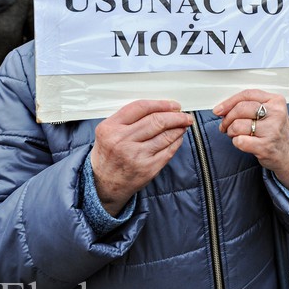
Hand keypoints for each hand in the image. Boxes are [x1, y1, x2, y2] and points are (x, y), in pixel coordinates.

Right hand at [90, 100, 192, 215]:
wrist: (103, 184)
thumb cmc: (108, 154)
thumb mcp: (108, 132)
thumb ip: (128, 119)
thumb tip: (160, 109)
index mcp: (111, 128)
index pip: (141, 108)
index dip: (161, 104)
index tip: (173, 104)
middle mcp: (122, 141)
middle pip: (156, 121)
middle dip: (176, 116)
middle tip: (185, 115)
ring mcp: (136, 155)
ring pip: (165, 135)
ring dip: (179, 128)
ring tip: (184, 124)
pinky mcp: (148, 168)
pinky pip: (168, 151)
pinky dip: (177, 142)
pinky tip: (179, 137)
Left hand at [213, 90, 288, 196]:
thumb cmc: (276, 131)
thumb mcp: (269, 112)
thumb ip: (249, 106)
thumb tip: (222, 109)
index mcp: (276, 101)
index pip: (247, 94)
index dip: (229, 102)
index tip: (218, 109)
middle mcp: (276, 114)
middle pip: (240, 109)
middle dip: (228, 118)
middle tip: (225, 125)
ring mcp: (271, 130)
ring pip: (237, 125)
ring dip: (231, 131)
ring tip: (237, 134)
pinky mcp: (265, 146)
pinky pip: (239, 141)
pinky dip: (237, 142)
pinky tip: (244, 142)